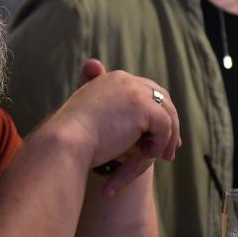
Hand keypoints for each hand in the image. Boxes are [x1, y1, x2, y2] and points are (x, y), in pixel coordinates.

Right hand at [45, 59, 180, 194]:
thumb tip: (134, 127)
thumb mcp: (94, 119)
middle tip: (172, 147)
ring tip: (164, 156)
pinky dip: (160, 143)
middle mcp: (124, 79)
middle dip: (169, 121)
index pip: (143, 89)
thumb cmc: (74, 139)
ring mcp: (134, 90)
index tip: (160, 131)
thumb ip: (114, 115)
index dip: (155, 110)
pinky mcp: (143, 106)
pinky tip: (148, 155)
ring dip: (168, 136)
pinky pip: (164, 127)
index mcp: (111, 80)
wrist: (65, 142)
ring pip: (166, 113)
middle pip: (160, 97)